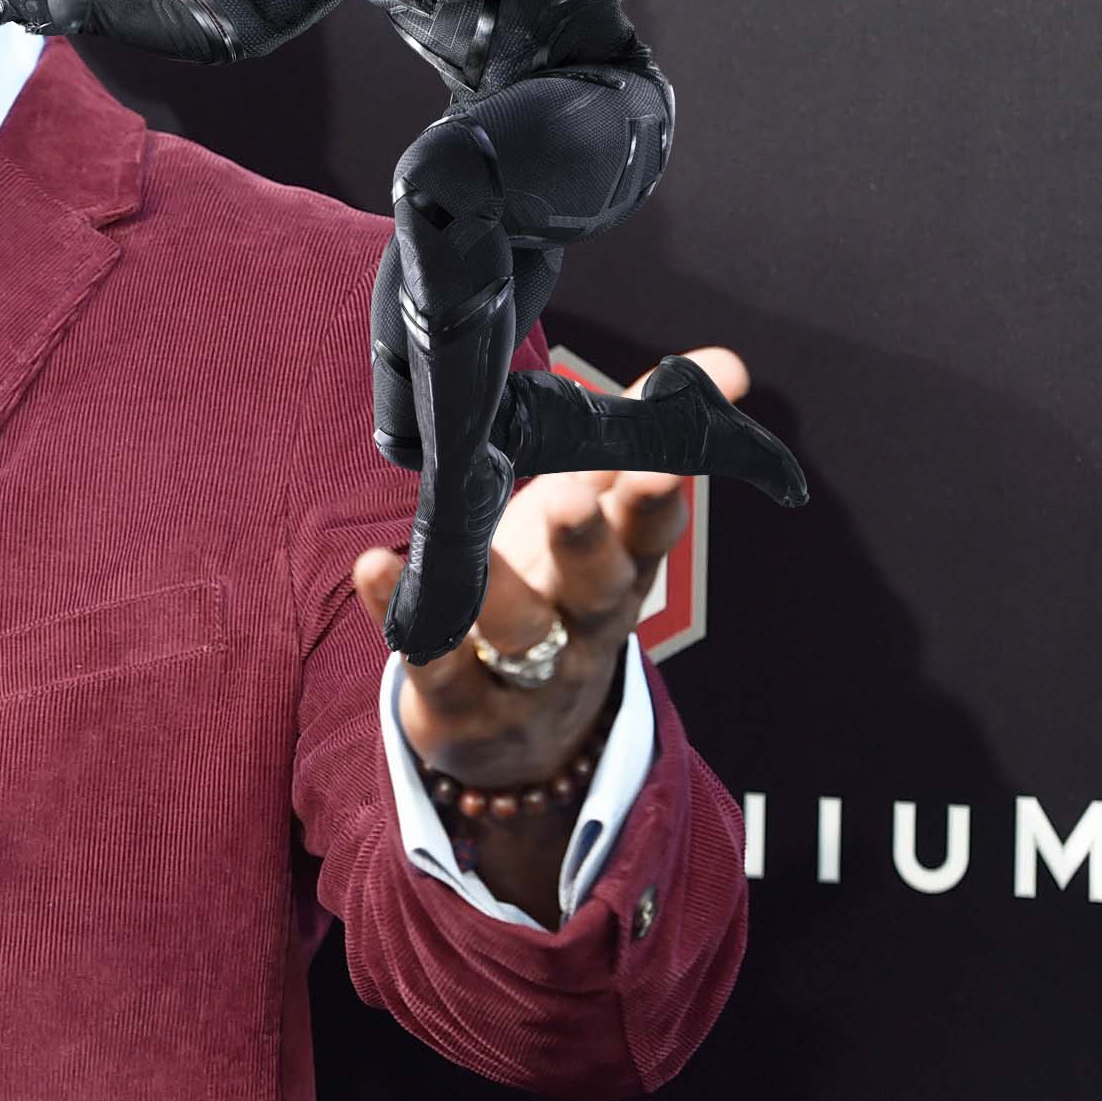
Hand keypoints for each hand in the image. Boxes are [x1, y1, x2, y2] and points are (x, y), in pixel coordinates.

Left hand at [350, 343, 744, 782]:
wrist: (517, 733)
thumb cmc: (560, 590)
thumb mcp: (606, 520)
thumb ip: (645, 439)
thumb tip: (728, 367)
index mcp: (623, 570)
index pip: (649, 535)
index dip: (655, 502)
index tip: (659, 464)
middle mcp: (582, 623)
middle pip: (595, 588)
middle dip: (585, 544)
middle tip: (569, 498)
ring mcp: (522, 671)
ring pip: (517, 630)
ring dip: (500, 589)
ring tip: (475, 546)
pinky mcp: (459, 700)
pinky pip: (431, 660)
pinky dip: (402, 613)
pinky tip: (373, 565)